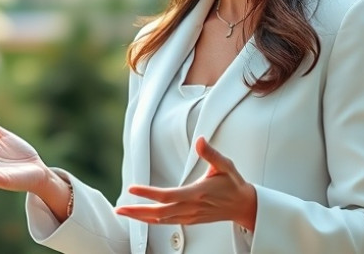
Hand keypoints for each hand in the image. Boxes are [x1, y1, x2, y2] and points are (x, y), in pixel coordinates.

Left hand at [114, 137, 256, 230]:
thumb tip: (201, 140)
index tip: (132, 188)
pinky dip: (151, 221)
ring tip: (124, 212)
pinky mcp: (189, 220)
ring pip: (160, 220)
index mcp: (197, 194)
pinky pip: (167, 223)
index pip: (167, 195)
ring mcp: (189, 216)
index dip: (148, 193)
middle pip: (159, 212)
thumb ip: (211, 154)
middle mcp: (191, 208)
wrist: (244, 206)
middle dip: (138, 211)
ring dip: (141, 217)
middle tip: (119, 209)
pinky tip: (141, 218)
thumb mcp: (225, 165)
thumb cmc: (233, 184)